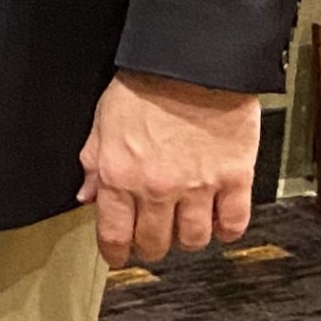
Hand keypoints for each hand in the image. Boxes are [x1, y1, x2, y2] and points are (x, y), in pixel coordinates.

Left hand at [76, 70, 258, 266]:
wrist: (190, 64)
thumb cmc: (145, 84)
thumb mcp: (102, 119)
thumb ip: (94, 161)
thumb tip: (87, 194)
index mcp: (119, 174)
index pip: (113, 232)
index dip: (114, 252)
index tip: (117, 256)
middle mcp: (156, 188)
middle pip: (154, 242)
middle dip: (150, 246)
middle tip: (151, 238)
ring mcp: (197, 187)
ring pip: (193, 239)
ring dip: (187, 239)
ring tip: (184, 227)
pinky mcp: (233, 180)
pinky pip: (233, 223)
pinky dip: (226, 231)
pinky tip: (219, 224)